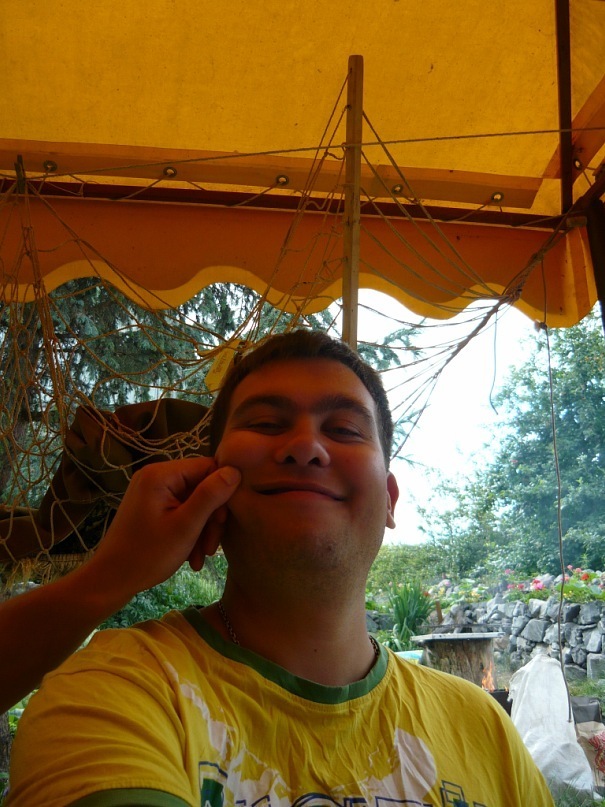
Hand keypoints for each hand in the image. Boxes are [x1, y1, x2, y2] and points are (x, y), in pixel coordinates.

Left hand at [85, 457, 240, 603]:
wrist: (111, 580)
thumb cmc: (147, 555)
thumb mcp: (185, 526)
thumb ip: (210, 496)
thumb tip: (235, 471)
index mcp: (161, 474)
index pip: (208, 467)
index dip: (222, 492)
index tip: (223, 523)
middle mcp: (155, 475)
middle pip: (201, 486)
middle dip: (211, 517)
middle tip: (211, 548)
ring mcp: (152, 491)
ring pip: (193, 501)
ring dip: (202, 528)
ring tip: (201, 557)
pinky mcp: (151, 505)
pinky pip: (181, 509)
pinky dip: (190, 530)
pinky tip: (192, 555)